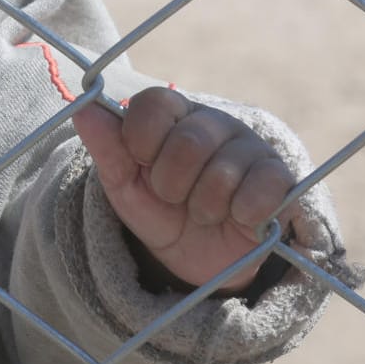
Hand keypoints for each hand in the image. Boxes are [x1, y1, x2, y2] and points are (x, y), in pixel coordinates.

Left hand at [73, 86, 296, 293]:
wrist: (198, 259)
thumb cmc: (159, 212)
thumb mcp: (124, 186)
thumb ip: (107, 147)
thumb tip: (83, 107)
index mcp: (175, 115)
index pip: (155, 104)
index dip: (141, 142)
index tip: (142, 164)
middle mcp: (215, 123)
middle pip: (189, 142)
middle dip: (171, 185)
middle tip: (175, 198)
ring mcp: (251, 147)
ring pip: (223, 173)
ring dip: (203, 207)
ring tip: (204, 212)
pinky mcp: (281, 178)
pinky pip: (263, 189)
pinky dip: (241, 213)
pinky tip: (236, 218)